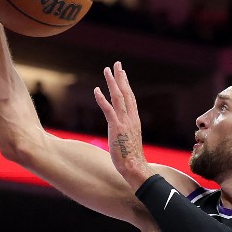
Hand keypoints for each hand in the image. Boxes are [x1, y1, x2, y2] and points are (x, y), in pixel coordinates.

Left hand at [94, 62, 151, 187]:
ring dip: (112, 82)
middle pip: (126, 93)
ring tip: (107, 70)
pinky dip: (102, 99)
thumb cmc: (131, 158)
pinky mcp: (116, 127)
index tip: (123, 74)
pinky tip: (96, 90)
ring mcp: (124, 122)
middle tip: (117, 64)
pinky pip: (108, 110)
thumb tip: (122, 133)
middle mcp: (131, 118)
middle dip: (121, 77)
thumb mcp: (129, 141)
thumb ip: (126, 133)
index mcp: (134, 120)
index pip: (130, 98)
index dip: (126, 85)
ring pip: (118, 97)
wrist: (135, 167)